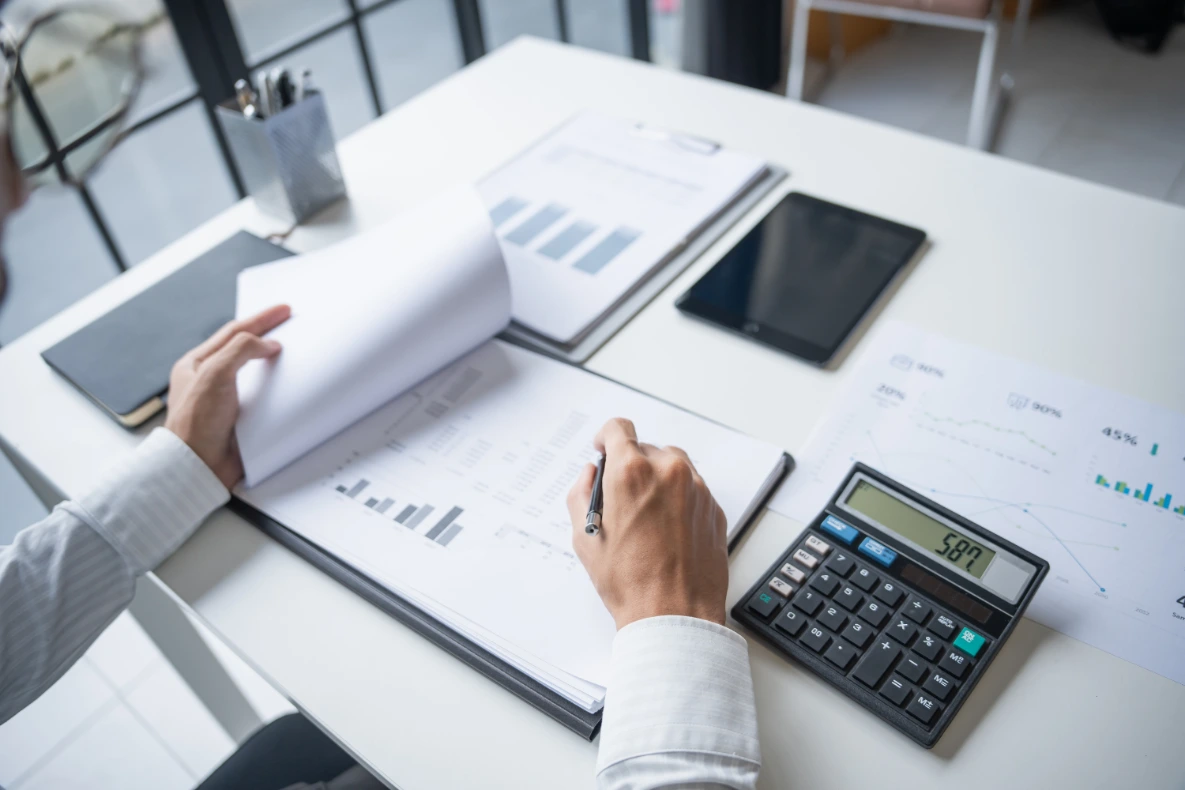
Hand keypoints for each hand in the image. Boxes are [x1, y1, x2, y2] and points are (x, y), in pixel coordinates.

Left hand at [164, 305, 290, 488]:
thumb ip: (241, 350)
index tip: (283, 310)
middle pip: (245, 348)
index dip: (261, 319)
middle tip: (291, 323)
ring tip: (295, 349)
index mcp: (196, 364)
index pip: (234, 332)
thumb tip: (269, 345)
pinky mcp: (242, 418)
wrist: (199, 467)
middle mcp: (210, 380)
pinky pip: (265, 396)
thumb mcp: (214, 375)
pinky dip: (279, 387)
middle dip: (268, 334)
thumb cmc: (195, 424)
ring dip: (275, 360)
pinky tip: (291, 383)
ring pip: (256, 371)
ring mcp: (227, 399)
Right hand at [567, 418, 729, 629]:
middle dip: (631, 468)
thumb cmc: (630, 581)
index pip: (618, 428)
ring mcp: (696, 488)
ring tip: (646, 516)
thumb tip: (590, 475)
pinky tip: (666, 531)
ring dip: (658, 480)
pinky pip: (692, 489)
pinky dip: (678, 500)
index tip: (604, 448)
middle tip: (622, 500)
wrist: (674, 614)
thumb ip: (581, 493)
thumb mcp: (585, 537)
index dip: (606, 437)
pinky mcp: (713, 507)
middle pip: (645, 449)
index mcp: (631, 471)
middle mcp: (667, 471)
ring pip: (672, 466)